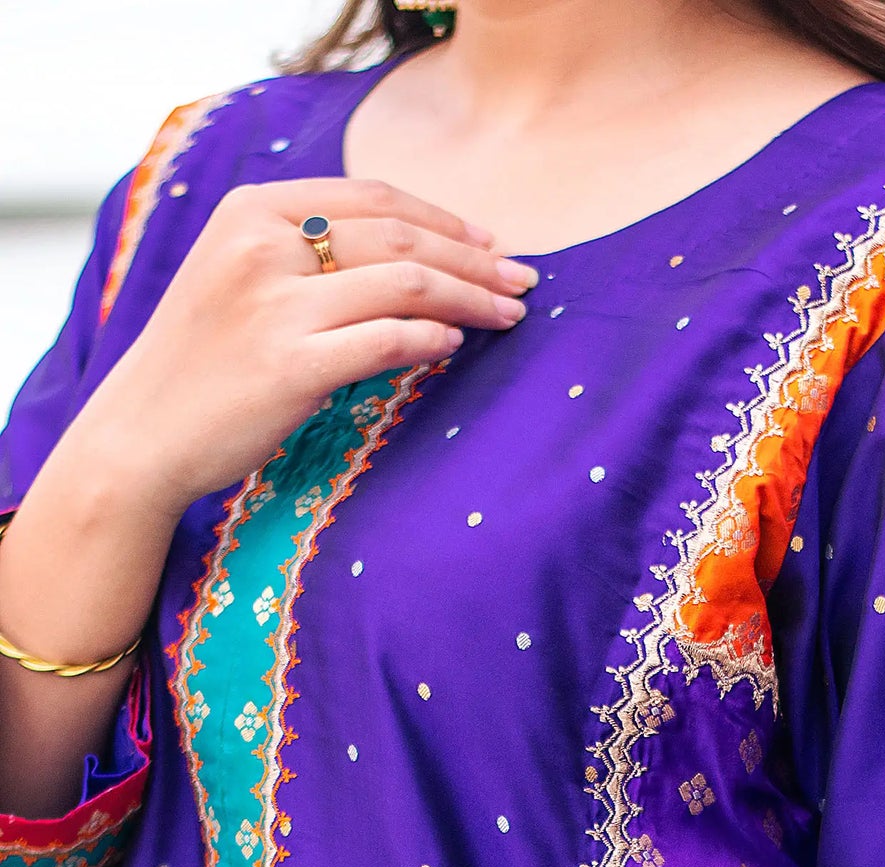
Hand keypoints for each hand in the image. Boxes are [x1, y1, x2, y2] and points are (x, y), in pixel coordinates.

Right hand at [71, 177, 535, 514]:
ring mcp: (276, 304)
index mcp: (252, 211)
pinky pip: (388, 340)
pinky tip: (455, 348)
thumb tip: (402, 256)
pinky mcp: (292, 364)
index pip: (371, 198)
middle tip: (523, 283)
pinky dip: (432, 340)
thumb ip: (302, 255)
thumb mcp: (238, 279)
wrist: (143, 433)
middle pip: (400, 237)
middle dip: (474, 260)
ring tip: (509, 316)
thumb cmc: (202, 365)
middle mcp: (263, 246)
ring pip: (406, 284)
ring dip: (471, 299)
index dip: (442, 218)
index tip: (489, 245)